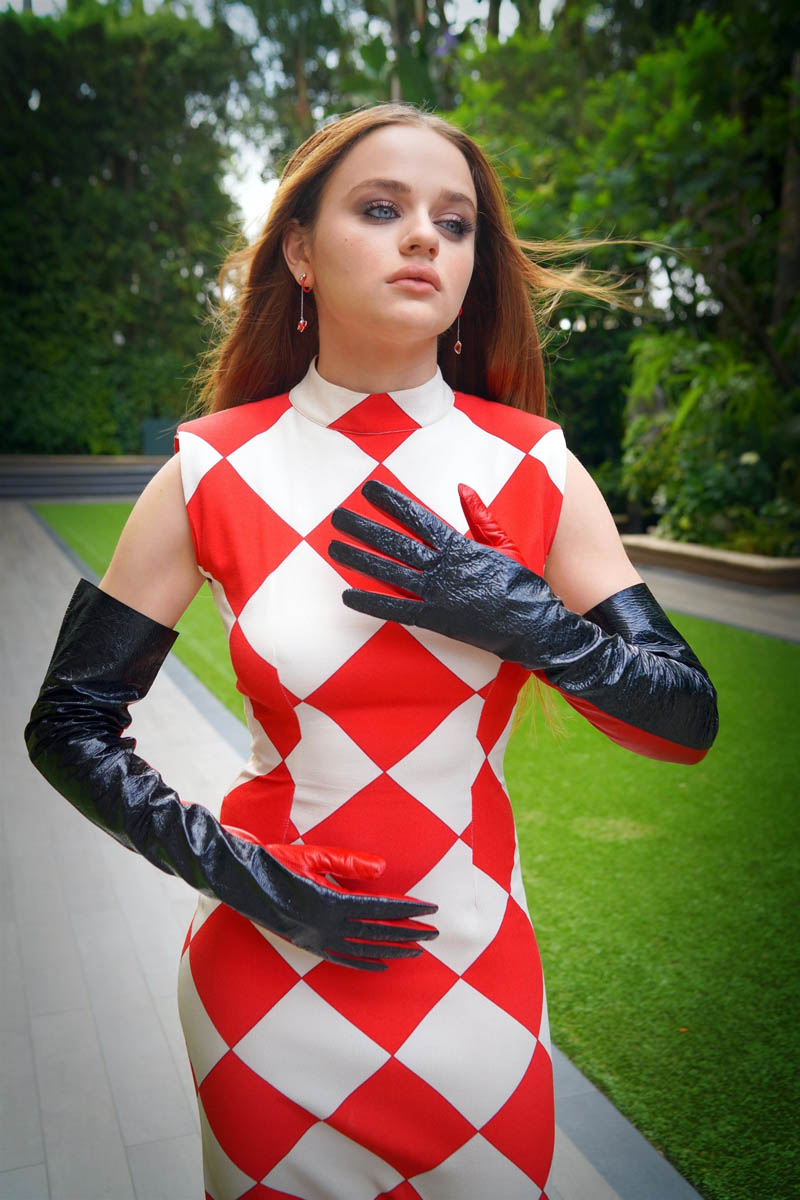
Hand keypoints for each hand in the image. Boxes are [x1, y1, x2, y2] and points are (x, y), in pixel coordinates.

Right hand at [224, 829, 438, 970]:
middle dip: (408, 933)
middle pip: (377, 932)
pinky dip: (364, 962)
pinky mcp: (306, 944)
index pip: (380, 909)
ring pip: (364, 949)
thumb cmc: (274, 861)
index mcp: (330, 902)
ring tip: (417, 952)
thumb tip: (383, 868)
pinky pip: (342, 958)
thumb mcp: (312, 856)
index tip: (432, 910)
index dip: (408, 910)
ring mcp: (316, 939)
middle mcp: (325, 926)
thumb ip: (348, 863)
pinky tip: (381, 964)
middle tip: (435, 934)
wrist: (237, 880)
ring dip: (392, 950)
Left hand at [329, 479, 556, 662]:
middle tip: (338, 516)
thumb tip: (462, 488)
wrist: (533, 625)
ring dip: (359, 558)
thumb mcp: (505, 543)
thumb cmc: (521, 582)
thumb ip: (481, 517)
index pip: (416, 517)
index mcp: (459, 545)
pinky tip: (347, 595)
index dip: (391, 502)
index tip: (369, 489)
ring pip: (389, 572)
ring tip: (334, 546)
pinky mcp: (435, 619)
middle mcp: (443, 567)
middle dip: (364, 527)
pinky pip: (396, 609)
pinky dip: (370, 602)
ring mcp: (437, 594)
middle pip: (394, 542)